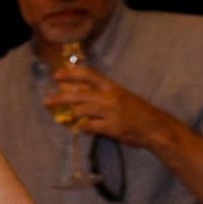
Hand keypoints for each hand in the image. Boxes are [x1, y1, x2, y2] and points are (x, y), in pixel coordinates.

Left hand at [48, 58, 166, 149]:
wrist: (155, 127)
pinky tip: (82, 129)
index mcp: (112, 87)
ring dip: (72, 115)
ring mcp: (110, 111)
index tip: (57, 75)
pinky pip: (89, 126)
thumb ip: (101, 94)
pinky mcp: (111, 127)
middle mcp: (110, 96)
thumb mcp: (120, 97)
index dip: (71, 74)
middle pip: (80, 94)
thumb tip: (78, 91)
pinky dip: (83, 128)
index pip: (89, 75)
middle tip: (47, 100)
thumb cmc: (137, 112)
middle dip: (61, 97)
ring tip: (67, 118)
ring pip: (82, 110)